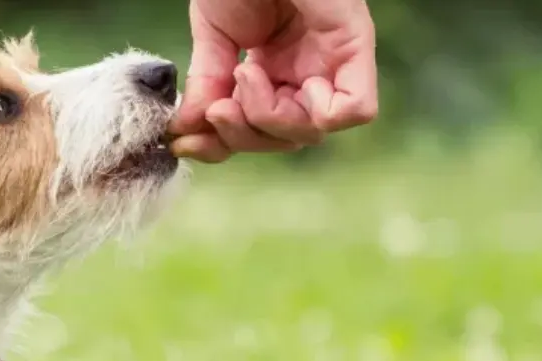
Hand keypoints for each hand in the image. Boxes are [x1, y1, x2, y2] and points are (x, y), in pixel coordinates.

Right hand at [170, 0, 378, 162]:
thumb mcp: (213, 36)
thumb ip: (208, 84)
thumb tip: (185, 131)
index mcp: (275, 70)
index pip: (258, 130)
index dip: (223, 143)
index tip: (184, 140)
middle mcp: (306, 71)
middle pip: (284, 139)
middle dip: (242, 135)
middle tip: (216, 108)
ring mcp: (332, 61)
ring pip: (314, 132)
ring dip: (268, 118)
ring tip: (244, 74)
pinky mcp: (355, 46)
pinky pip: (357, 109)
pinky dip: (316, 113)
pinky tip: (279, 82)